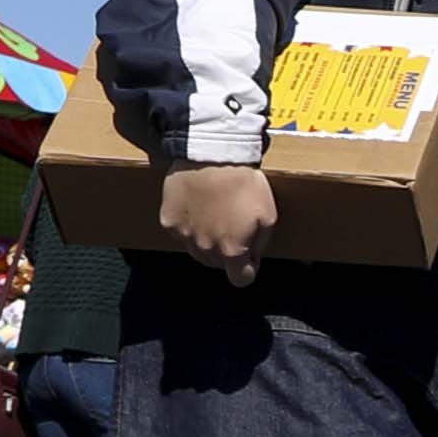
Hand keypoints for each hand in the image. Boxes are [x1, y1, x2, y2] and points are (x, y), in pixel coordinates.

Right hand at [160, 163, 276, 282]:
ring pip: (198, 252)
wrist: (212, 156)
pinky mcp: (169, 221)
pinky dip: (190, 227)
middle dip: (228, 254)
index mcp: (232, 250)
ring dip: (208, 242)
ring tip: (217, 217)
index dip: (247, 271)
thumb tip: (252, 259)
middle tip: (235, 228)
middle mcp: (205, 248)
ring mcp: (184, 236)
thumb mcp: (269, 215)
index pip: (240, 280)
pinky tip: (198, 208)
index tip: (250, 259)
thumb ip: (261, 244)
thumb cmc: (244, 183)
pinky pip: (181, 234)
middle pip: (218, 264)